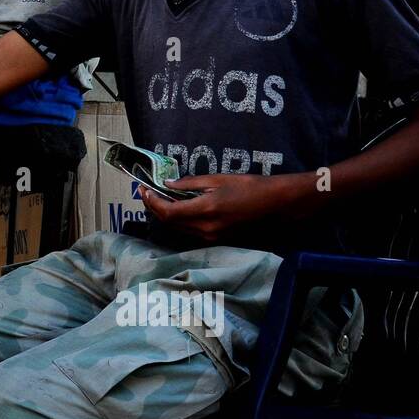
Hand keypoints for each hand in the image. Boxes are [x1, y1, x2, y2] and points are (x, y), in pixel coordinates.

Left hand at [139, 173, 305, 242]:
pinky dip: (179, 219)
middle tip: (147, 192)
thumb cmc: (248, 187)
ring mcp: (211, 237)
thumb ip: (189, 183)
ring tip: (159, 198)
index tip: (144, 189)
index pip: (168, 212)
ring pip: (179, 228)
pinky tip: (178, 206)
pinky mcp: (217, 239)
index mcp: (204, 211)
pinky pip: (190, 230)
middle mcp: (205, 229)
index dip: (152, 202)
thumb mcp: (217, 180)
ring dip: (166, 214)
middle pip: (170, 222)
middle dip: (154, 207)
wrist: (274, 204)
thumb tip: (167, 184)